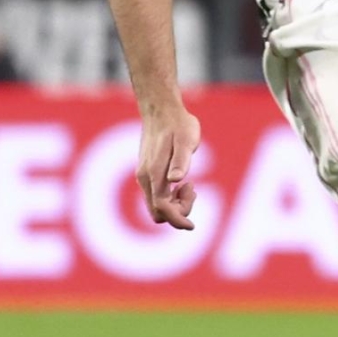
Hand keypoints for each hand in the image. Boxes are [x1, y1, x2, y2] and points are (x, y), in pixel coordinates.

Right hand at [136, 105, 201, 229]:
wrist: (161, 110)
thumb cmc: (178, 124)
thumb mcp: (187, 140)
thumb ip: (182, 161)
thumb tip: (176, 180)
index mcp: (154, 174)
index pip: (161, 209)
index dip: (177, 220)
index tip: (192, 226)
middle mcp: (145, 179)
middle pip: (158, 212)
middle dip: (178, 211)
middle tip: (193, 188)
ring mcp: (143, 176)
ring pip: (157, 205)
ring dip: (175, 203)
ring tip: (190, 185)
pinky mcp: (147, 173)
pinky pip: (157, 196)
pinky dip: (171, 197)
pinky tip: (183, 183)